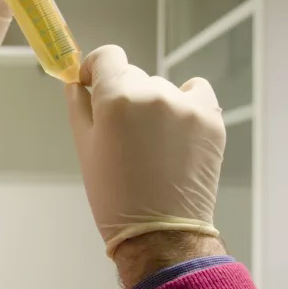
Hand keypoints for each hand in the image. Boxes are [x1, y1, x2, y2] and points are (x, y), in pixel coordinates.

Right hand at [65, 45, 225, 256]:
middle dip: (125, 96)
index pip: (107, 56)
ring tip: (153, 144)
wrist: (160, 232)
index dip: (96, 69)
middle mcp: (153, 93)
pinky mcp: (211, 118)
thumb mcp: (85, 149)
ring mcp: (185, 105)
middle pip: (133, 75)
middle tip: (124, 134)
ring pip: (162, 88)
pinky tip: (179, 129)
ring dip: (155, 105)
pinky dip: (187, 103)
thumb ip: (79, 106)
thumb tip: (76, 82)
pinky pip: (196, 92)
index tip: (93, 84)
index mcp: (116, 98)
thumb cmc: (115, 196)